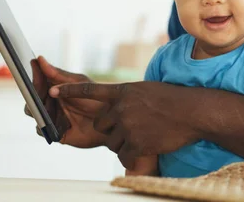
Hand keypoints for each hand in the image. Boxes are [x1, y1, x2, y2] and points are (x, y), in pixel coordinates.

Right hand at [26, 56, 106, 147]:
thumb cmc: (96, 99)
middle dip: (35, 95)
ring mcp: (52, 117)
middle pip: (31, 99)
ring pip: (34, 113)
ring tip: (52, 106)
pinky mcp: (55, 132)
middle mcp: (51, 103)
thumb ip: (58, 75)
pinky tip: (58, 121)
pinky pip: (42, 129)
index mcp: (55, 89)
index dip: (34, 77)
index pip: (38, 82)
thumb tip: (40, 60)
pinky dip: (46, 124)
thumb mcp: (78, 84)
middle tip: (46, 92)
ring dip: (40, 109)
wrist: (110, 121)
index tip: (33, 68)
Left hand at [50, 81, 199, 168]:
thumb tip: (113, 107)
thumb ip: (126, 99)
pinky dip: (134, 153)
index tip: (51, 90)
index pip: (90, 90)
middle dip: (112, 127)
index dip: (69, 91)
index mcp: (123, 91)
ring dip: (125, 140)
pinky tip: (148, 145)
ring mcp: (128, 126)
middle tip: (132, 125)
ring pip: (112, 140)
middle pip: (100, 123)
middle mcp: (122, 108)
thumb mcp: (146, 91)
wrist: (192, 112)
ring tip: (146, 132)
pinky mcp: (135, 143)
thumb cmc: (172, 99)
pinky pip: (124, 154)